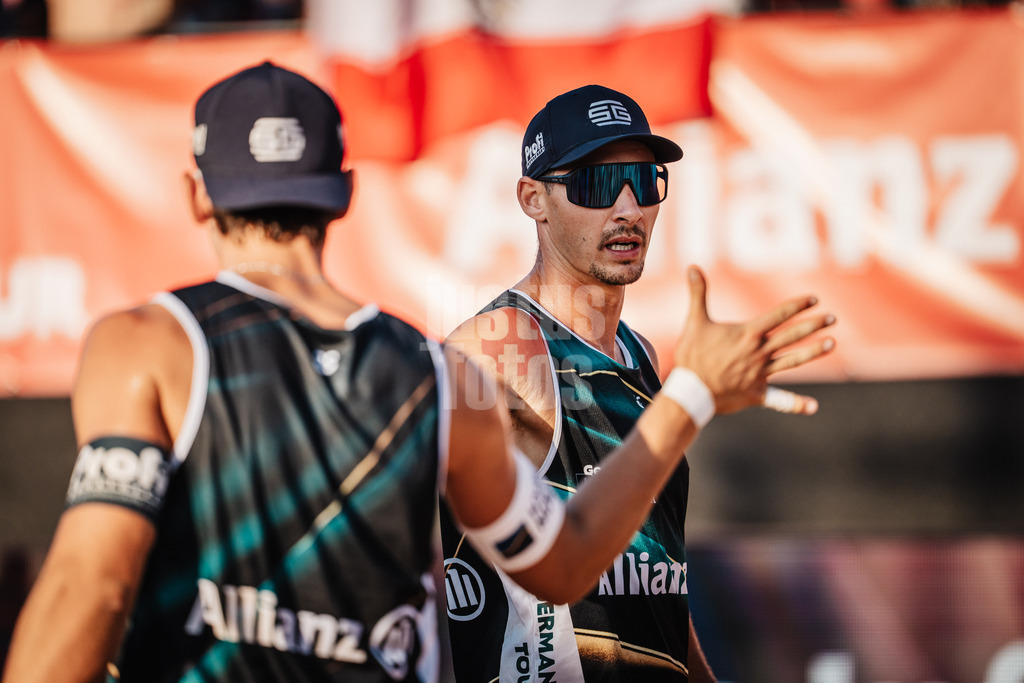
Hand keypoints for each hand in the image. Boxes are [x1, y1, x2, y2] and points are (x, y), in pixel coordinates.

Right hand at [673, 266, 834, 415]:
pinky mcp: (757, 393)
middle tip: (833, 318)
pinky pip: (779, 399)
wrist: (689, 392)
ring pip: (792, 360)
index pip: (778, 316)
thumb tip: (692, 267)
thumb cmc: (691, 356)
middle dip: (813, 325)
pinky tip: (813, 407)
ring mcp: (760, 374)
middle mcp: (758, 353)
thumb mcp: (694, 322)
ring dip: (813, 352)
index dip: (797, 306)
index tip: (815, 300)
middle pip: (791, 336)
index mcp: (747, 334)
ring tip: (831, 343)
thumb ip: (698, 294)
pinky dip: (796, 404)